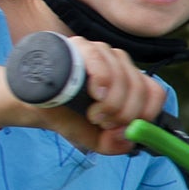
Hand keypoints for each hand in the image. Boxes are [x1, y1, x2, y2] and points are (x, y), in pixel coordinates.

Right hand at [36, 39, 166, 154]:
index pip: (155, 92)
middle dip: (126, 113)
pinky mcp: (80, 46)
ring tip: (92, 113)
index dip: (147, 113)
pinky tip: (93, 94)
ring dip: (111, 103)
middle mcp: (119, 63)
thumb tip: (129, 138)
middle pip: (140, 87)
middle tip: (104, 122)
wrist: (32, 105)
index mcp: (129, 81)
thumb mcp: (95, 138)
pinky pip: (101, 62)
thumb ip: (115, 144)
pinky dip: (102, 82)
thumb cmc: (67, 116)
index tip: (127, 127)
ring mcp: (101, 51)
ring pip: (123, 77)